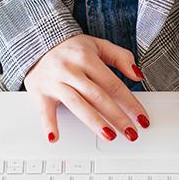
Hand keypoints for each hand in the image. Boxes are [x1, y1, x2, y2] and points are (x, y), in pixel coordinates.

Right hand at [24, 34, 149, 142]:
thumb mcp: (98, 45)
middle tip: (131, 133)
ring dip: (94, 122)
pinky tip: (55, 138)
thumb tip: (138, 76)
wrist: (37, 42)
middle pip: (98, 96)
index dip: (130, 103)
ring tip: (109, 136)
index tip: (141, 118)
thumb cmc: (71, 48)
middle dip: (117, 116)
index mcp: (87, 58)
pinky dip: (48, 124)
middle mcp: (71, 70)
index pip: (114, 84)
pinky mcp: (39, 92)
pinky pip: (44, 110)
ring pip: (77, 104)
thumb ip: (121, 58)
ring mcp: (55, 82)